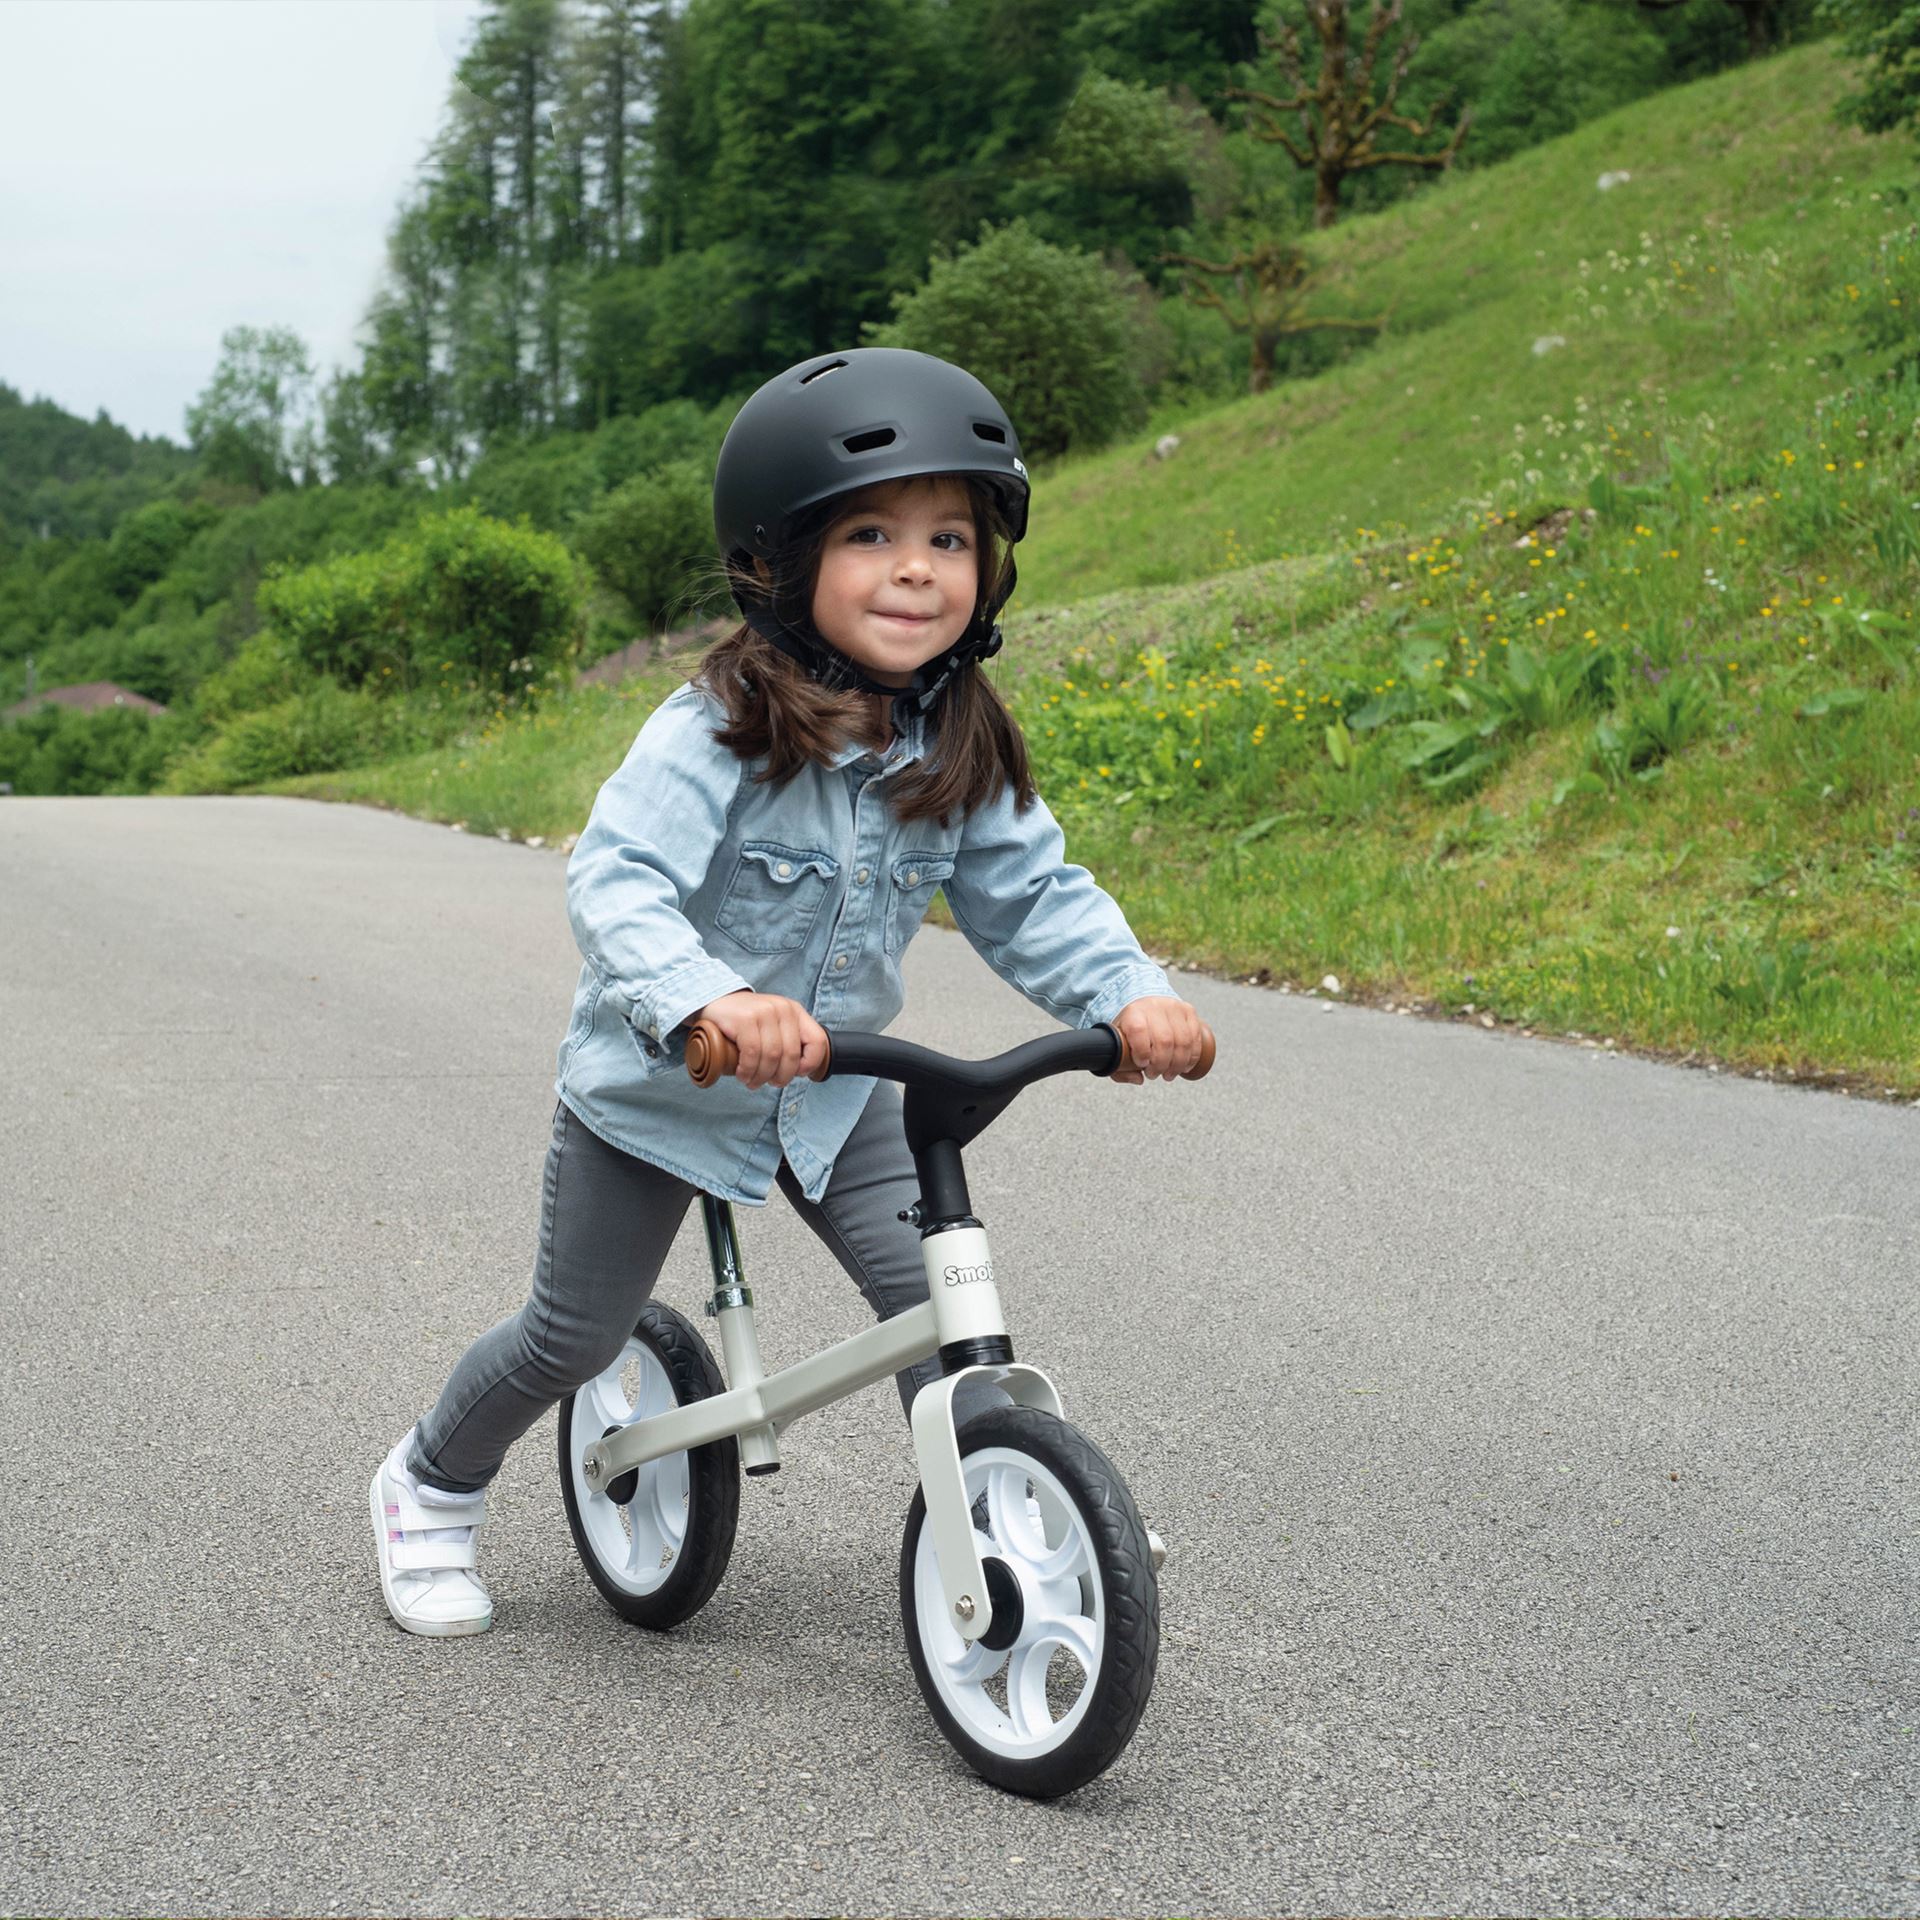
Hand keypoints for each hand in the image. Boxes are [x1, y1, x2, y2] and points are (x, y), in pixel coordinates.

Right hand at [688, 991, 828, 1089]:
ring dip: (761, 1077)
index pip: (818, 1041)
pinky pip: (753, 1054)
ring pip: (771, 1057)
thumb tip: (799, 1071)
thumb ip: (788, 1041)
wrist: (714, 1002)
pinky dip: (748, 1070)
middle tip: (769, 1083)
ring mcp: (764, 1012)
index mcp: (795, 1011)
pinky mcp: (744, 1019)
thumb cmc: (745, 1021)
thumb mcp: (773, 1025)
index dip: (810, 1064)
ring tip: (752, 1081)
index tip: (797, 1073)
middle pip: (791, 1055)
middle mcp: (783, 1009)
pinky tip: (742, 1074)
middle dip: (781, 1077)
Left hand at [1111, 995, 1208, 1084]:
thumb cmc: (1131, 1028)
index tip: (1141, 1064)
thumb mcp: (1118, 1044)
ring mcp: (1174, 1008)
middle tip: (1154, 1074)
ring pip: (1183, 1042)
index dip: (1142, 1052)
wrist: (1145, 1005)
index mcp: (1133, 1012)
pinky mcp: (1189, 1012)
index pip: (1139, 1030)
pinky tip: (1184, 1066)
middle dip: (1161, 1065)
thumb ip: (1120, 1067)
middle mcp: (1155, 1006)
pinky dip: (1192, 1058)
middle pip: (1164, 1040)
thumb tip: (1139, 1079)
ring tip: (1168, 1074)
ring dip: (1177, 1065)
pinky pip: (1195, 1039)